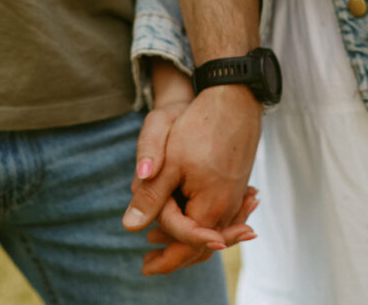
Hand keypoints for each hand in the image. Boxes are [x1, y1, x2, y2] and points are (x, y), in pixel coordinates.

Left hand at [123, 84, 262, 273]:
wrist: (233, 99)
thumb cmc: (199, 126)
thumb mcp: (168, 161)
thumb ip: (151, 196)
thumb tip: (130, 227)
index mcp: (211, 206)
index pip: (185, 243)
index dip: (165, 259)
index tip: (144, 267)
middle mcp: (229, 206)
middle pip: (202, 244)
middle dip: (176, 256)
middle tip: (149, 264)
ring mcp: (236, 195)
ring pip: (212, 231)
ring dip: (188, 239)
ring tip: (161, 242)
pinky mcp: (238, 184)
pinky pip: (222, 216)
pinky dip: (203, 224)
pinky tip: (188, 218)